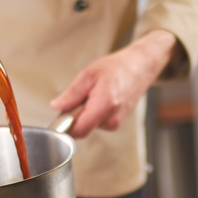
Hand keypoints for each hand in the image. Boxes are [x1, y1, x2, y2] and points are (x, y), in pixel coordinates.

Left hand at [51, 30, 181, 137]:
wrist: (140, 68)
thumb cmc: (117, 68)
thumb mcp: (89, 74)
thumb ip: (72, 93)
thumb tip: (57, 106)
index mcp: (104, 105)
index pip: (78, 129)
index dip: (64, 126)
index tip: (58, 117)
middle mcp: (111, 118)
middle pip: (81, 129)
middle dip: (74, 117)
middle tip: (77, 98)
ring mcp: (115, 123)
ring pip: (88, 126)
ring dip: (83, 114)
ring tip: (92, 95)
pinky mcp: (116, 123)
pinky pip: (96, 123)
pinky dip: (92, 114)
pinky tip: (99, 99)